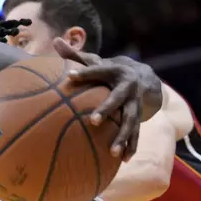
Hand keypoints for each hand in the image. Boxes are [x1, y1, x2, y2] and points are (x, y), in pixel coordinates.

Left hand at [53, 38, 162, 160]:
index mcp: (115, 71)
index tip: (70, 76)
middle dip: (107, 109)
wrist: (145, 75)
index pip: (98, 71)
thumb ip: (75, 55)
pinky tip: (124, 159)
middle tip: (92, 121)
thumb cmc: (109, 70)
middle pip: (117, 98)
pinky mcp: (140, 115)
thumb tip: (56, 41)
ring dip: (123, 136)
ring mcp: (136, 102)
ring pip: (130, 120)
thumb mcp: (96, 61)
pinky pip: (136, 132)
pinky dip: (131, 145)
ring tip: (113, 152)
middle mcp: (128, 86)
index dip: (85, 73)